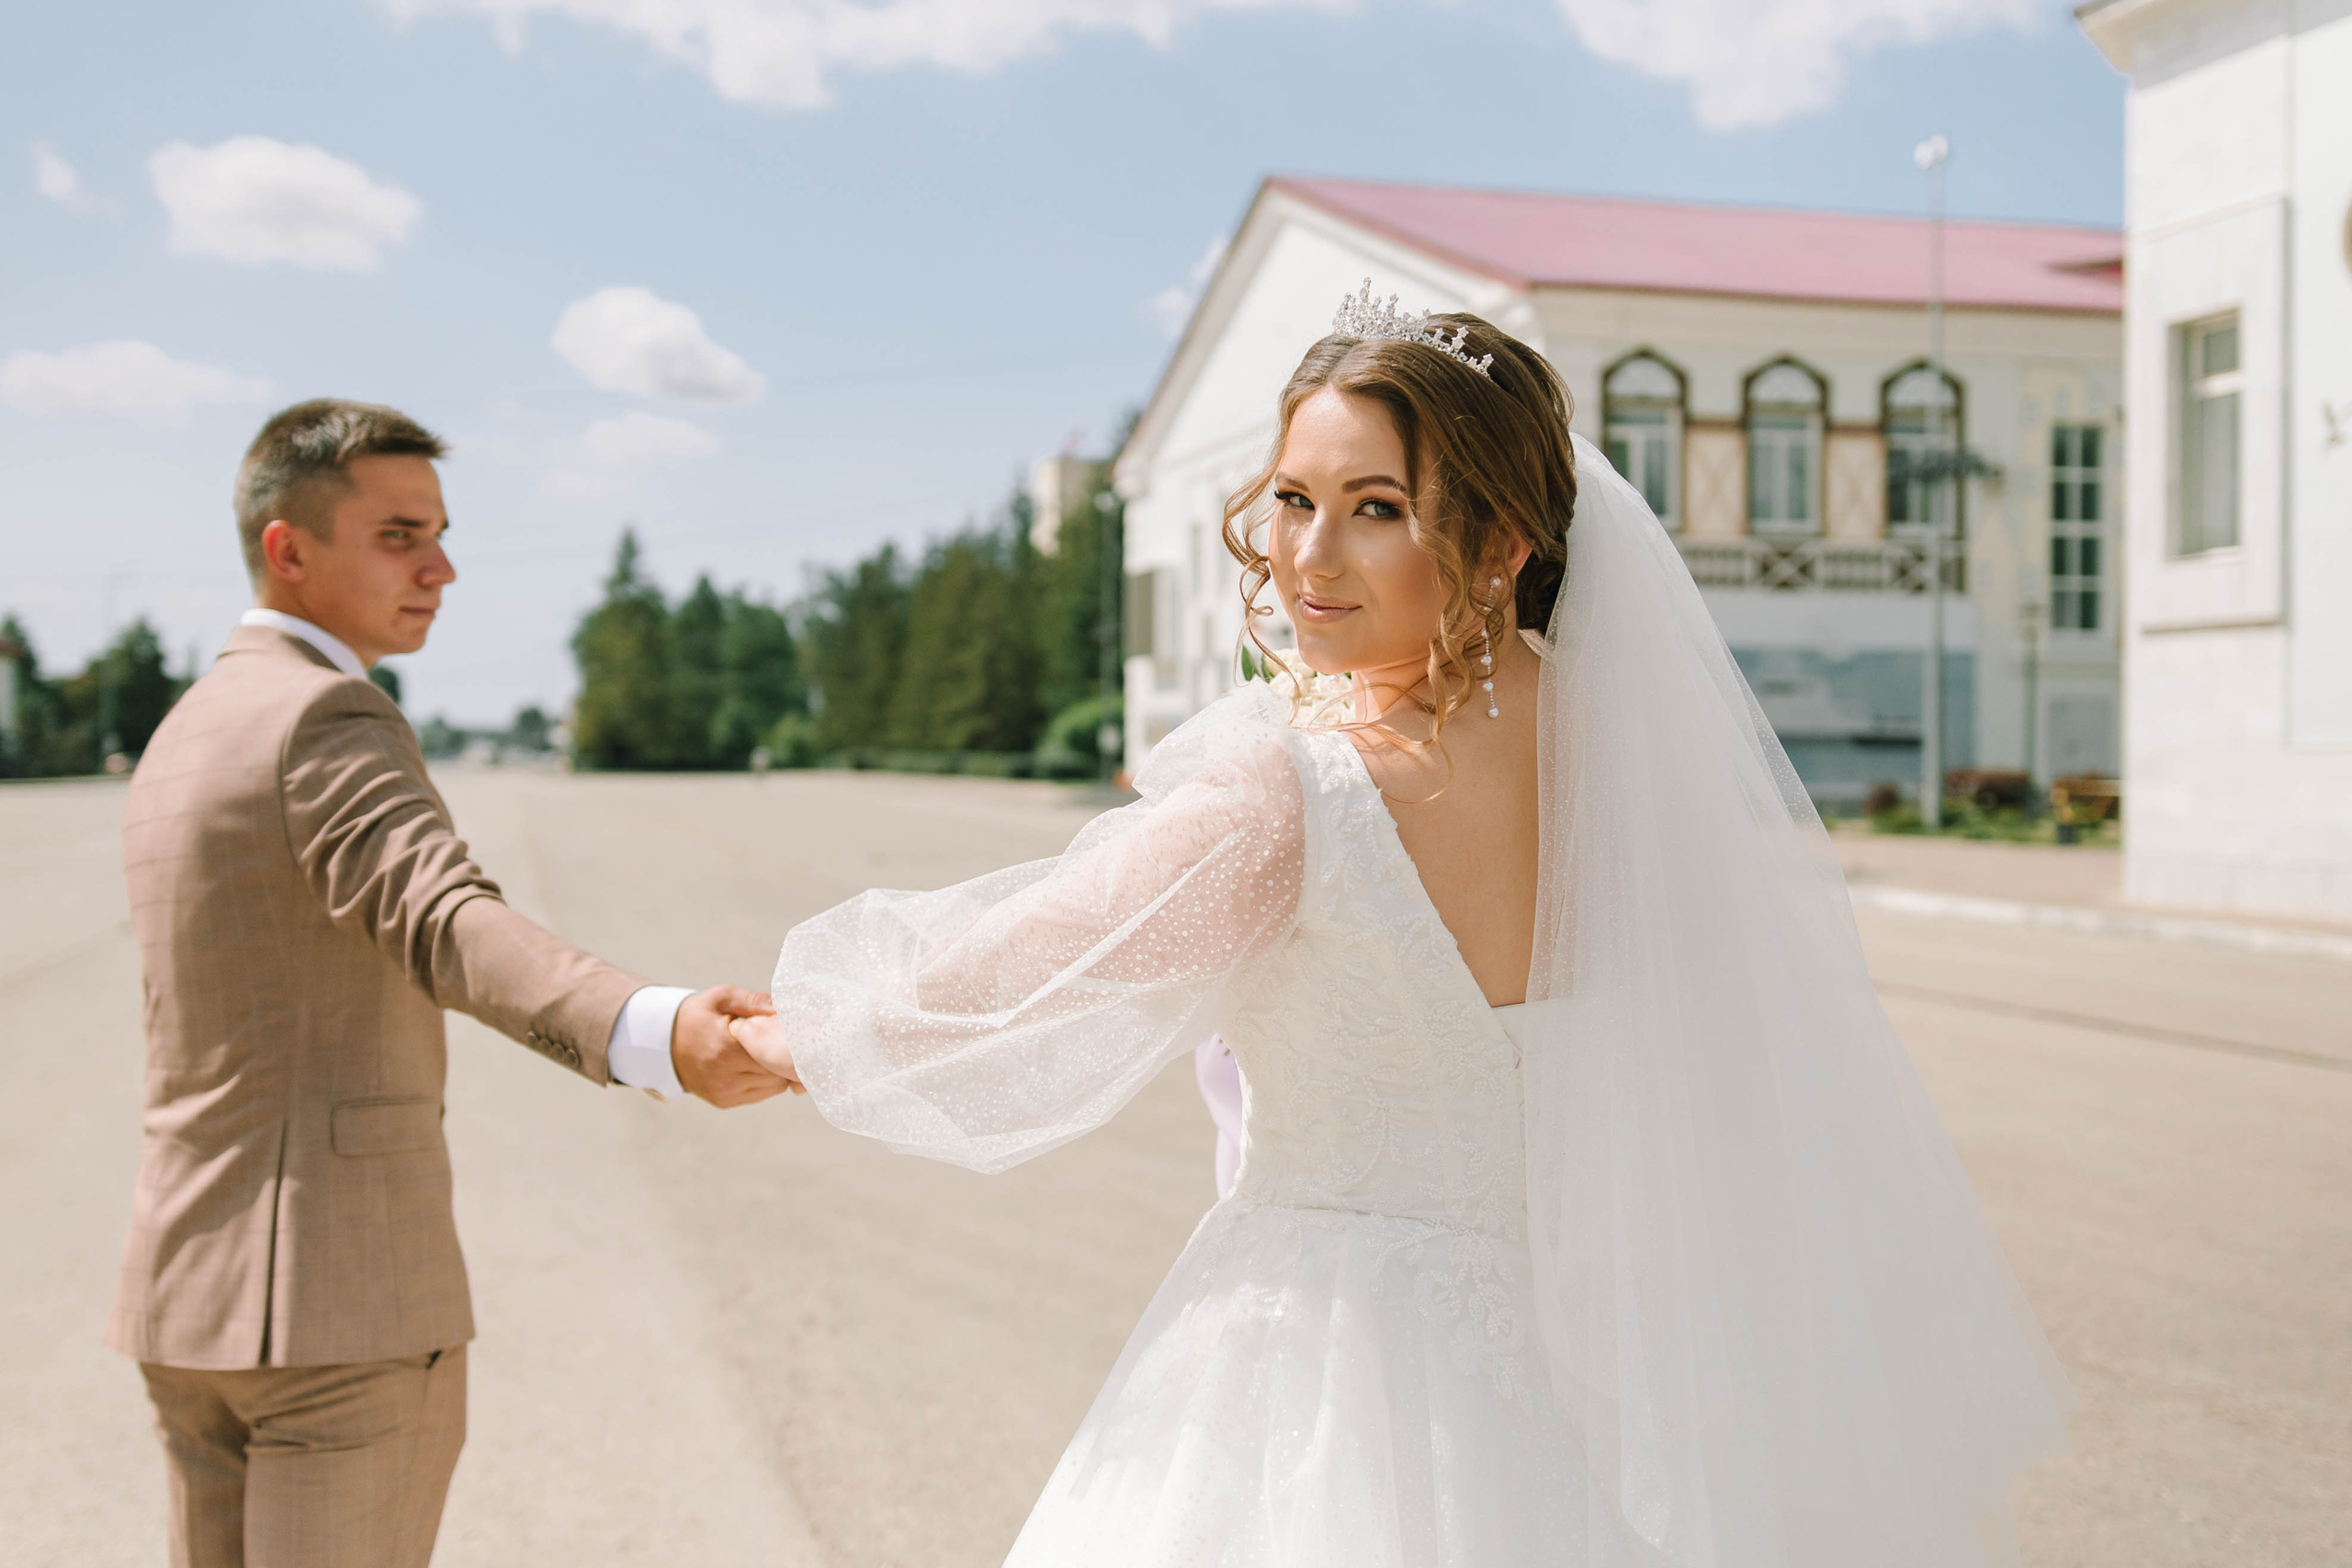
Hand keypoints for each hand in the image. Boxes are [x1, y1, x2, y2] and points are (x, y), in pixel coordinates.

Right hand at [670, 985, 796, 1107]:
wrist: (662, 1043)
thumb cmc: (696, 1016)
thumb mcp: (721, 998)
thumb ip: (753, 1001)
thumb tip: (783, 1008)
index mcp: (725, 1050)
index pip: (774, 1054)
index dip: (790, 1044)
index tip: (796, 1033)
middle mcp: (725, 1077)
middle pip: (778, 1072)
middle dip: (788, 1057)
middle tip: (789, 1041)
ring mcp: (725, 1093)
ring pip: (774, 1086)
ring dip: (779, 1070)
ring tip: (774, 1052)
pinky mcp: (724, 1102)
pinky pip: (761, 1094)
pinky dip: (767, 1080)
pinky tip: (760, 1063)